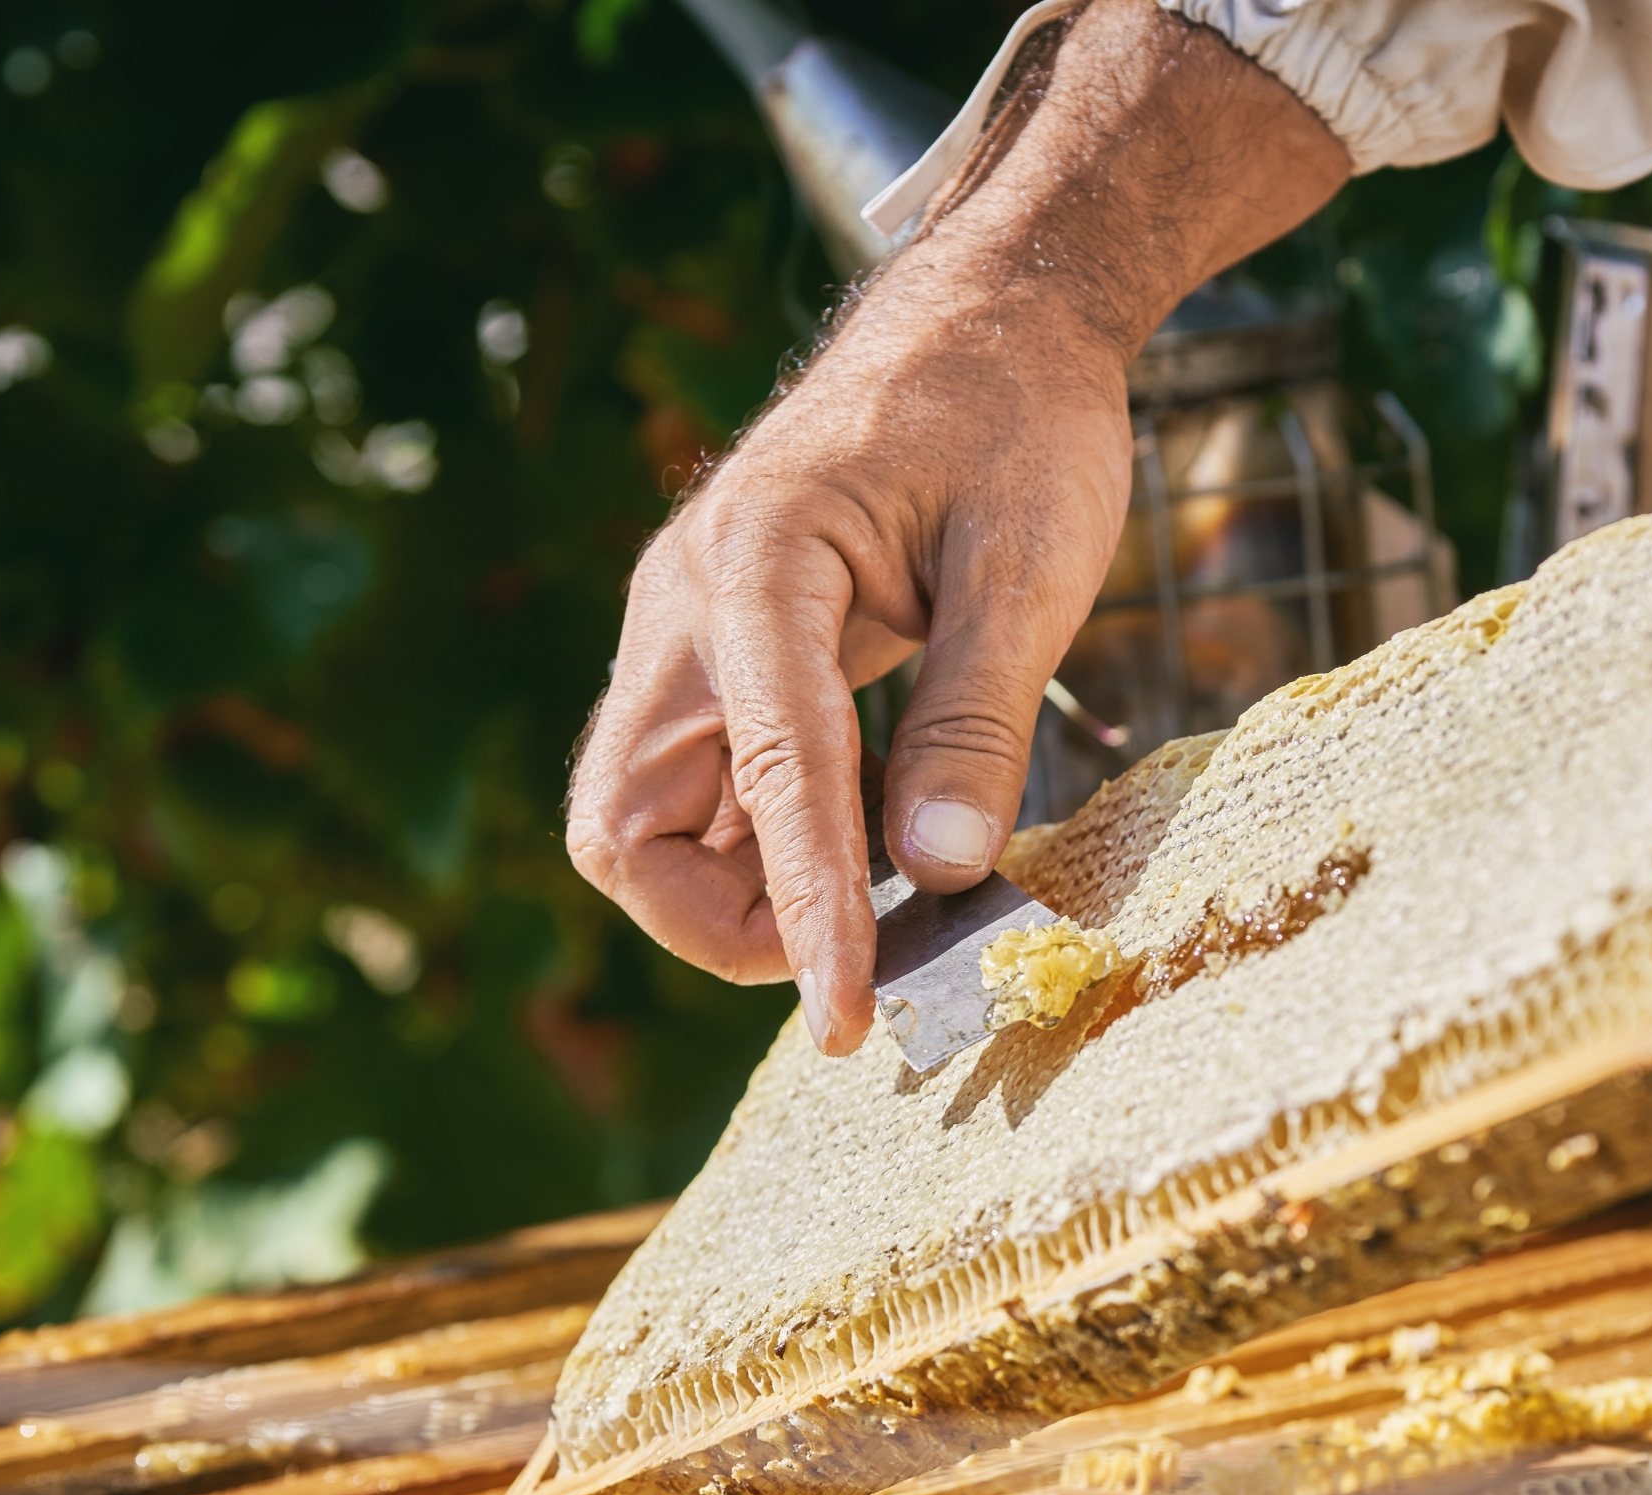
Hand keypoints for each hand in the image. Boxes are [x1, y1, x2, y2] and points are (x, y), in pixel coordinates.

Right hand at [566, 0, 1347, 1053]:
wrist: (988, 317)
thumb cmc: (1017, 415)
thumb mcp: (1028, 562)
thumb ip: (977, 720)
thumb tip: (943, 878)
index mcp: (760, 560)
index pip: (766, 776)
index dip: (805, 916)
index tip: (850, 1020)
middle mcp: (688, 602)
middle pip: (624, 821)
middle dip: (718, 920)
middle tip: (854, 956)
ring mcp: (689, 630)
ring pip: (643, 816)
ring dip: (735, 893)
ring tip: (876, 916)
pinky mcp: (718, 654)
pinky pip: (701, 783)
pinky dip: (761, 847)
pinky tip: (861, 861)